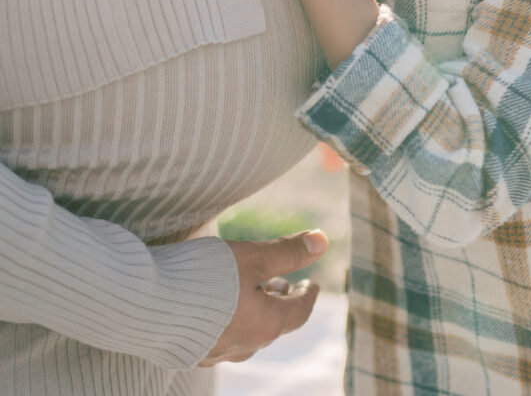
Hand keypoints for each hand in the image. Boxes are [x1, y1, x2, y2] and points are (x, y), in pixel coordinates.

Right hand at [199, 230, 327, 365]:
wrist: (144, 302)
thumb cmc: (204, 277)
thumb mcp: (252, 256)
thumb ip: (287, 252)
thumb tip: (323, 241)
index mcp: (265, 325)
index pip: (297, 312)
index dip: (306, 295)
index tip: (311, 283)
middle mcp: (242, 346)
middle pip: (271, 325)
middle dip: (280, 302)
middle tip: (281, 283)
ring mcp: (213, 352)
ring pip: (244, 334)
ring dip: (254, 313)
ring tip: (252, 292)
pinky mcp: (187, 351)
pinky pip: (218, 337)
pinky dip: (228, 320)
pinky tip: (216, 308)